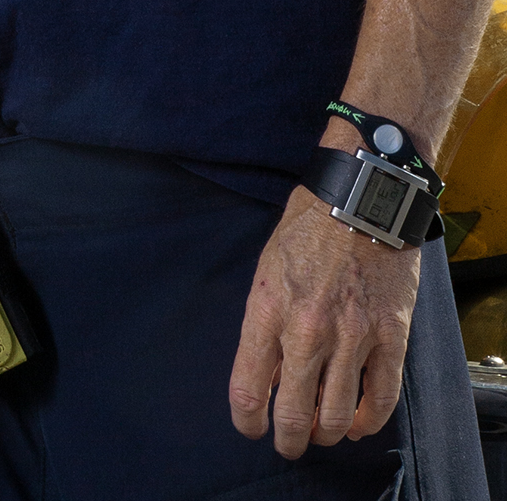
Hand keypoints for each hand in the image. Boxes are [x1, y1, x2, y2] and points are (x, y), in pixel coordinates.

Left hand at [229, 186, 418, 456]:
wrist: (360, 196)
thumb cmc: (308, 228)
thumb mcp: (268, 267)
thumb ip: (266, 322)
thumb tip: (268, 376)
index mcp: (268, 308)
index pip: (249, 388)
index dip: (248, 421)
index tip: (252, 427)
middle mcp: (307, 329)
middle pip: (294, 415)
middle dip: (289, 440)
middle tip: (290, 443)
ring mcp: (352, 335)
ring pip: (337, 415)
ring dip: (327, 433)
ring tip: (323, 431)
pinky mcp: (390, 335)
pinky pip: (381, 399)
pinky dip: (368, 422)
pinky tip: (357, 423)